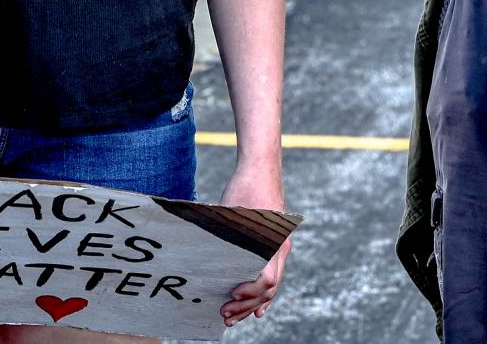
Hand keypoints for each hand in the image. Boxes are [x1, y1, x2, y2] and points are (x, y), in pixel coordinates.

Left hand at [219, 163, 290, 326]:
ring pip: (272, 286)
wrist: (261, 169)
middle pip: (268, 289)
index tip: (231, 294)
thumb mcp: (232, 213)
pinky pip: (274, 276)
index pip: (266, 279)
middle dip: (246, 306)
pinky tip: (257, 309)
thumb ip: (226, 238)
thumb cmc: (245, 188)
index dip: (248, 293)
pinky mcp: (276, 246)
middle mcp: (281, 248)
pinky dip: (264, 295)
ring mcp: (281, 248)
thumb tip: (206, 263)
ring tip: (233, 317)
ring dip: (253, 304)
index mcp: (272, 242)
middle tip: (225, 315)